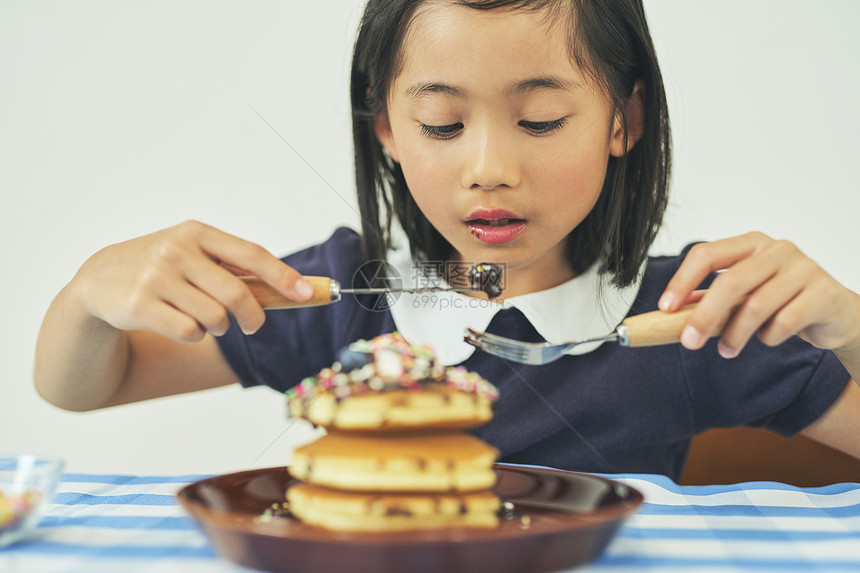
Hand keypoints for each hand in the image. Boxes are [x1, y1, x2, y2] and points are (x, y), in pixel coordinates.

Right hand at [71, 220, 312, 340]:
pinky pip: (190, 332)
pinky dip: (195, 336)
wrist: (99, 281)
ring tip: (206, 320)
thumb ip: (234, 267)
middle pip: (237, 294)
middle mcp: (176, 250)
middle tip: (253, 325)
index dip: (283, 276)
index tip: (306, 293)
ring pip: (215, 318)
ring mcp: (156, 277)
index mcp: (197, 232)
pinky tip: (181, 325)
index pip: (252, 254)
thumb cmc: (162, 269)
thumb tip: (292, 288)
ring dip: (219, 327)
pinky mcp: (140, 305)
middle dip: (254, 317)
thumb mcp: (194, 255)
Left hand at [658, 232, 859, 358]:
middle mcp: (777, 250)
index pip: (706, 254)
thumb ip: (710, 297)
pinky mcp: (824, 293)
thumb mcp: (744, 294)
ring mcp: (803, 269)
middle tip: (690, 342)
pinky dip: (769, 336)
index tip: (666, 308)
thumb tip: (669, 311)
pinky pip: (786, 321)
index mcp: (750, 243)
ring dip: (735, 334)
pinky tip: (766, 339)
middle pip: (730, 282)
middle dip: (704, 316)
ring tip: (726, 350)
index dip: (682, 281)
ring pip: (757, 305)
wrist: (836, 311)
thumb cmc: (783, 299)